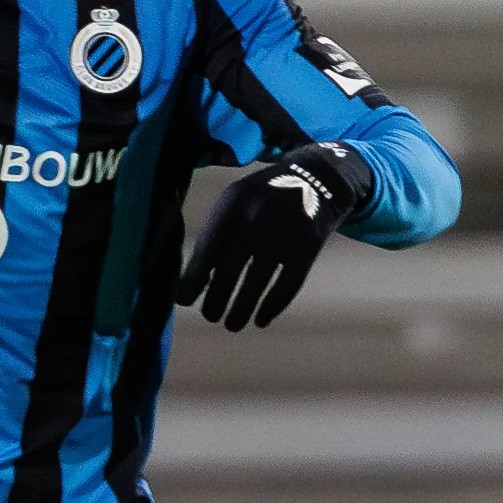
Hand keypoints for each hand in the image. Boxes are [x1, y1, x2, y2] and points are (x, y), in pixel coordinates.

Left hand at [175, 141, 371, 331]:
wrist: (317, 178)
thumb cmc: (263, 196)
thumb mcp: (235, 199)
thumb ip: (216, 231)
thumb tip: (194, 277)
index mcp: (232, 205)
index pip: (207, 249)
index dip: (193, 279)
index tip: (184, 300)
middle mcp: (256, 220)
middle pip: (229, 270)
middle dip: (216, 300)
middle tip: (209, 316)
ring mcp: (284, 235)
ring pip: (257, 283)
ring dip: (241, 309)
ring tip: (231, 325)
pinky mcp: (308, 248)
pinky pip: (287, 285)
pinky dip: (273, 306)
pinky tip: (261, 320)